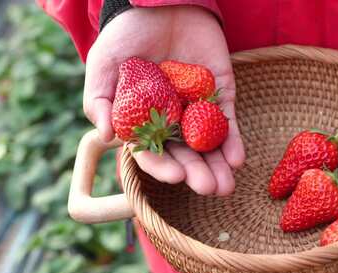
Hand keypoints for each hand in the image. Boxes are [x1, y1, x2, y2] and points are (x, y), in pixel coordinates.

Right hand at [84, 6, 244, 195]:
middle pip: (185, 154)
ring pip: (208, 144)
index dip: (164, 167)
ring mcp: (196, 108)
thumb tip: (106, 135)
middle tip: (209, 189)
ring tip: (226, 185)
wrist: (159, 3)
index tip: (176, 177)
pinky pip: (227, 120)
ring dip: (218, 165)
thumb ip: (99, 100)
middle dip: (197, 173)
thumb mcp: (104, 65)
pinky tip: (237, 159)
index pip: (153, 152)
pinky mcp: (219, 93)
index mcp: (143, 120)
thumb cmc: (125, 35)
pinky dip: (233, 140)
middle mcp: (171, 119)